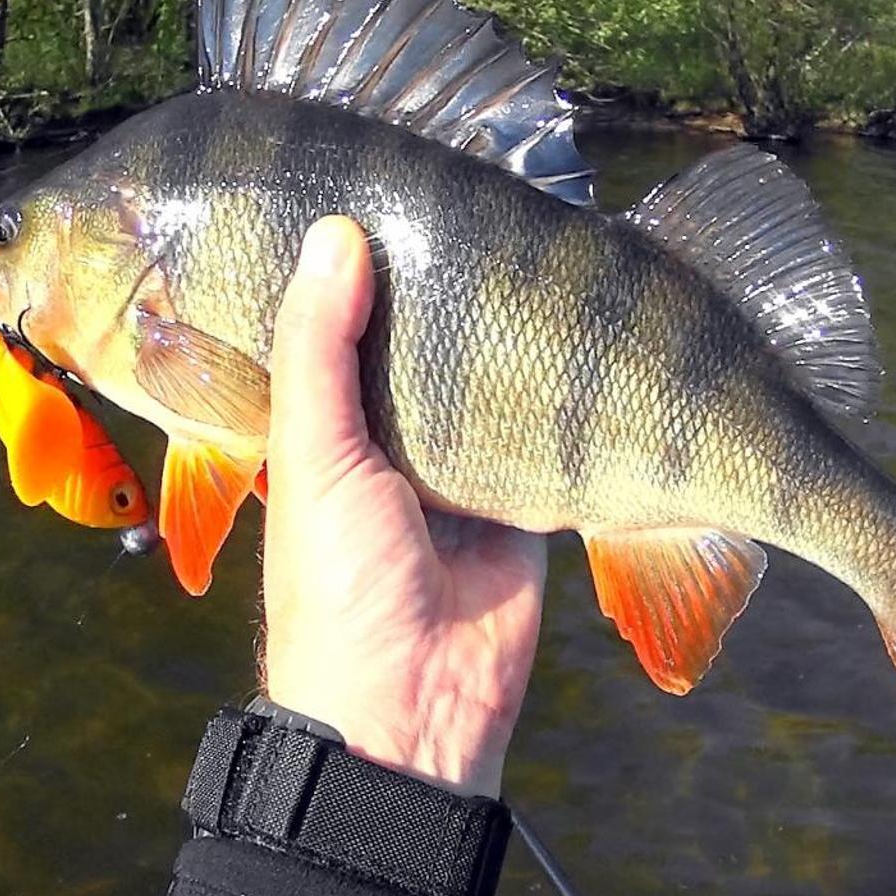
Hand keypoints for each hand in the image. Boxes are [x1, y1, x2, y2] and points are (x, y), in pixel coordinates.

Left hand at [259, 216, 545, 798]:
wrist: (413, 713)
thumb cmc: (336, 591)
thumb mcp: (312, 460)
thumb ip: (319, 350)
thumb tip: (335, 232)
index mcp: (313, 425)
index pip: (326, 323)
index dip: (344, 263)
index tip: (376, 181)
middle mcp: (383, 436)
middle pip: (414, 340)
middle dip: (442, 283)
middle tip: (481, 193)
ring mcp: (456, 464)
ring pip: (481, 375)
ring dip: (504, 328)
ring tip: (538, 232)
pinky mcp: (525, 495)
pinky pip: (545, 430)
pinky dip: (562, 392)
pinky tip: (584, 320)